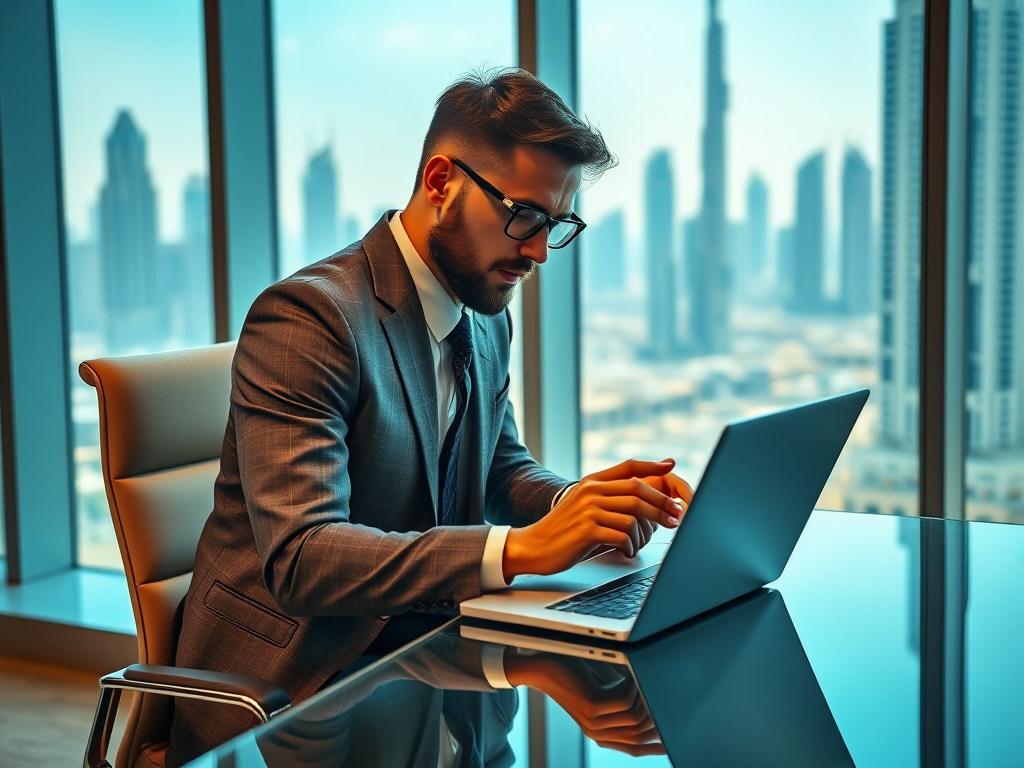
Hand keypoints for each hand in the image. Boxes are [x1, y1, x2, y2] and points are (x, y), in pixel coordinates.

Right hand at [502, 459, 693, 580]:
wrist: (534, 545)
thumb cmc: (563, 529)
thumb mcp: (582, 504)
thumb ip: (606, 496)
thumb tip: (639, 496)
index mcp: (592, 481)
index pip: (628, 467)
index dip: (652, 465)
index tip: (671, 466)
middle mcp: (591, 491)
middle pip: (638, 490)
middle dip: (662, 505)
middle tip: (675, 517)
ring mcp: (589, 510)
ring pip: (633, 515)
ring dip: (645, 533)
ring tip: (642, 543)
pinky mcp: (587, 531)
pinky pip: (622, 535)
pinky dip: (630, 545)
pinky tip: (626, 551)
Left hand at [503, 650, 663, 756]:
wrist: (542, 667)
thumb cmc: (575, 674)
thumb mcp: (603, 691)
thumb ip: (624, 701)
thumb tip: (654, 696)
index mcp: (602, 735)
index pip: (635, 749)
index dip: (657, 745)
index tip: (674, 735)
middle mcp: (597, 733)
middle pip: (640, 734)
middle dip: (656, 714)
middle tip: (663, 693)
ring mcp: (593, 722)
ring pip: (636, 717)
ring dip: (644, 696)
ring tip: (642, 678)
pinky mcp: (591, 706)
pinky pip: (625, 701)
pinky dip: (634, 686)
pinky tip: (631, 674)